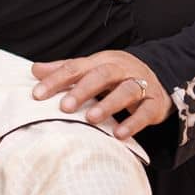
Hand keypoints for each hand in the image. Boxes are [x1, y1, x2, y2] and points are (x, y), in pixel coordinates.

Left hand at [31, 50, 171, 139]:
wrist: (159, 80)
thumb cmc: (116, 77)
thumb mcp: (92, 70)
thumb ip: (65, 70)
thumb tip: (35, 70)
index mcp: (102, 60)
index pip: (76, 67)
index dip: (56, 80)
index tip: (37, 95)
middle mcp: (122, 69)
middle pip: (102, 75)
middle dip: (82, 90)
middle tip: (64, 107)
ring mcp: (141, 85)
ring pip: (126, 90)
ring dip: (108, 104)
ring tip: (91, 118)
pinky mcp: (155, 103)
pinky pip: (145, 111)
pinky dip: (133, 123)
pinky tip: (119, 134)